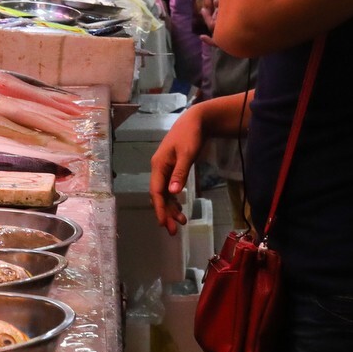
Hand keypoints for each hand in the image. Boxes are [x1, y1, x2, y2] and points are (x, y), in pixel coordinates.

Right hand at [149, 112, 207, 234]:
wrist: (196, 120)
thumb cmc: (191, 135)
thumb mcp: (187, 154)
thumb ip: (180, 173)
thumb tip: (173, 193)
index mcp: (159, 165)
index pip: (156, 191)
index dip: (159, 208)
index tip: (163, 223)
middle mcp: (159, 168)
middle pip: (159, 195)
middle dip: (165, 213)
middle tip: (173, 230)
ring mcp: (165, 168)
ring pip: (165, 193)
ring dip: (171, 208)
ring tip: (180, 222)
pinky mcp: (172, 168)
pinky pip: (170, 188)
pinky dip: (174, 199)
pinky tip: (179, 207)